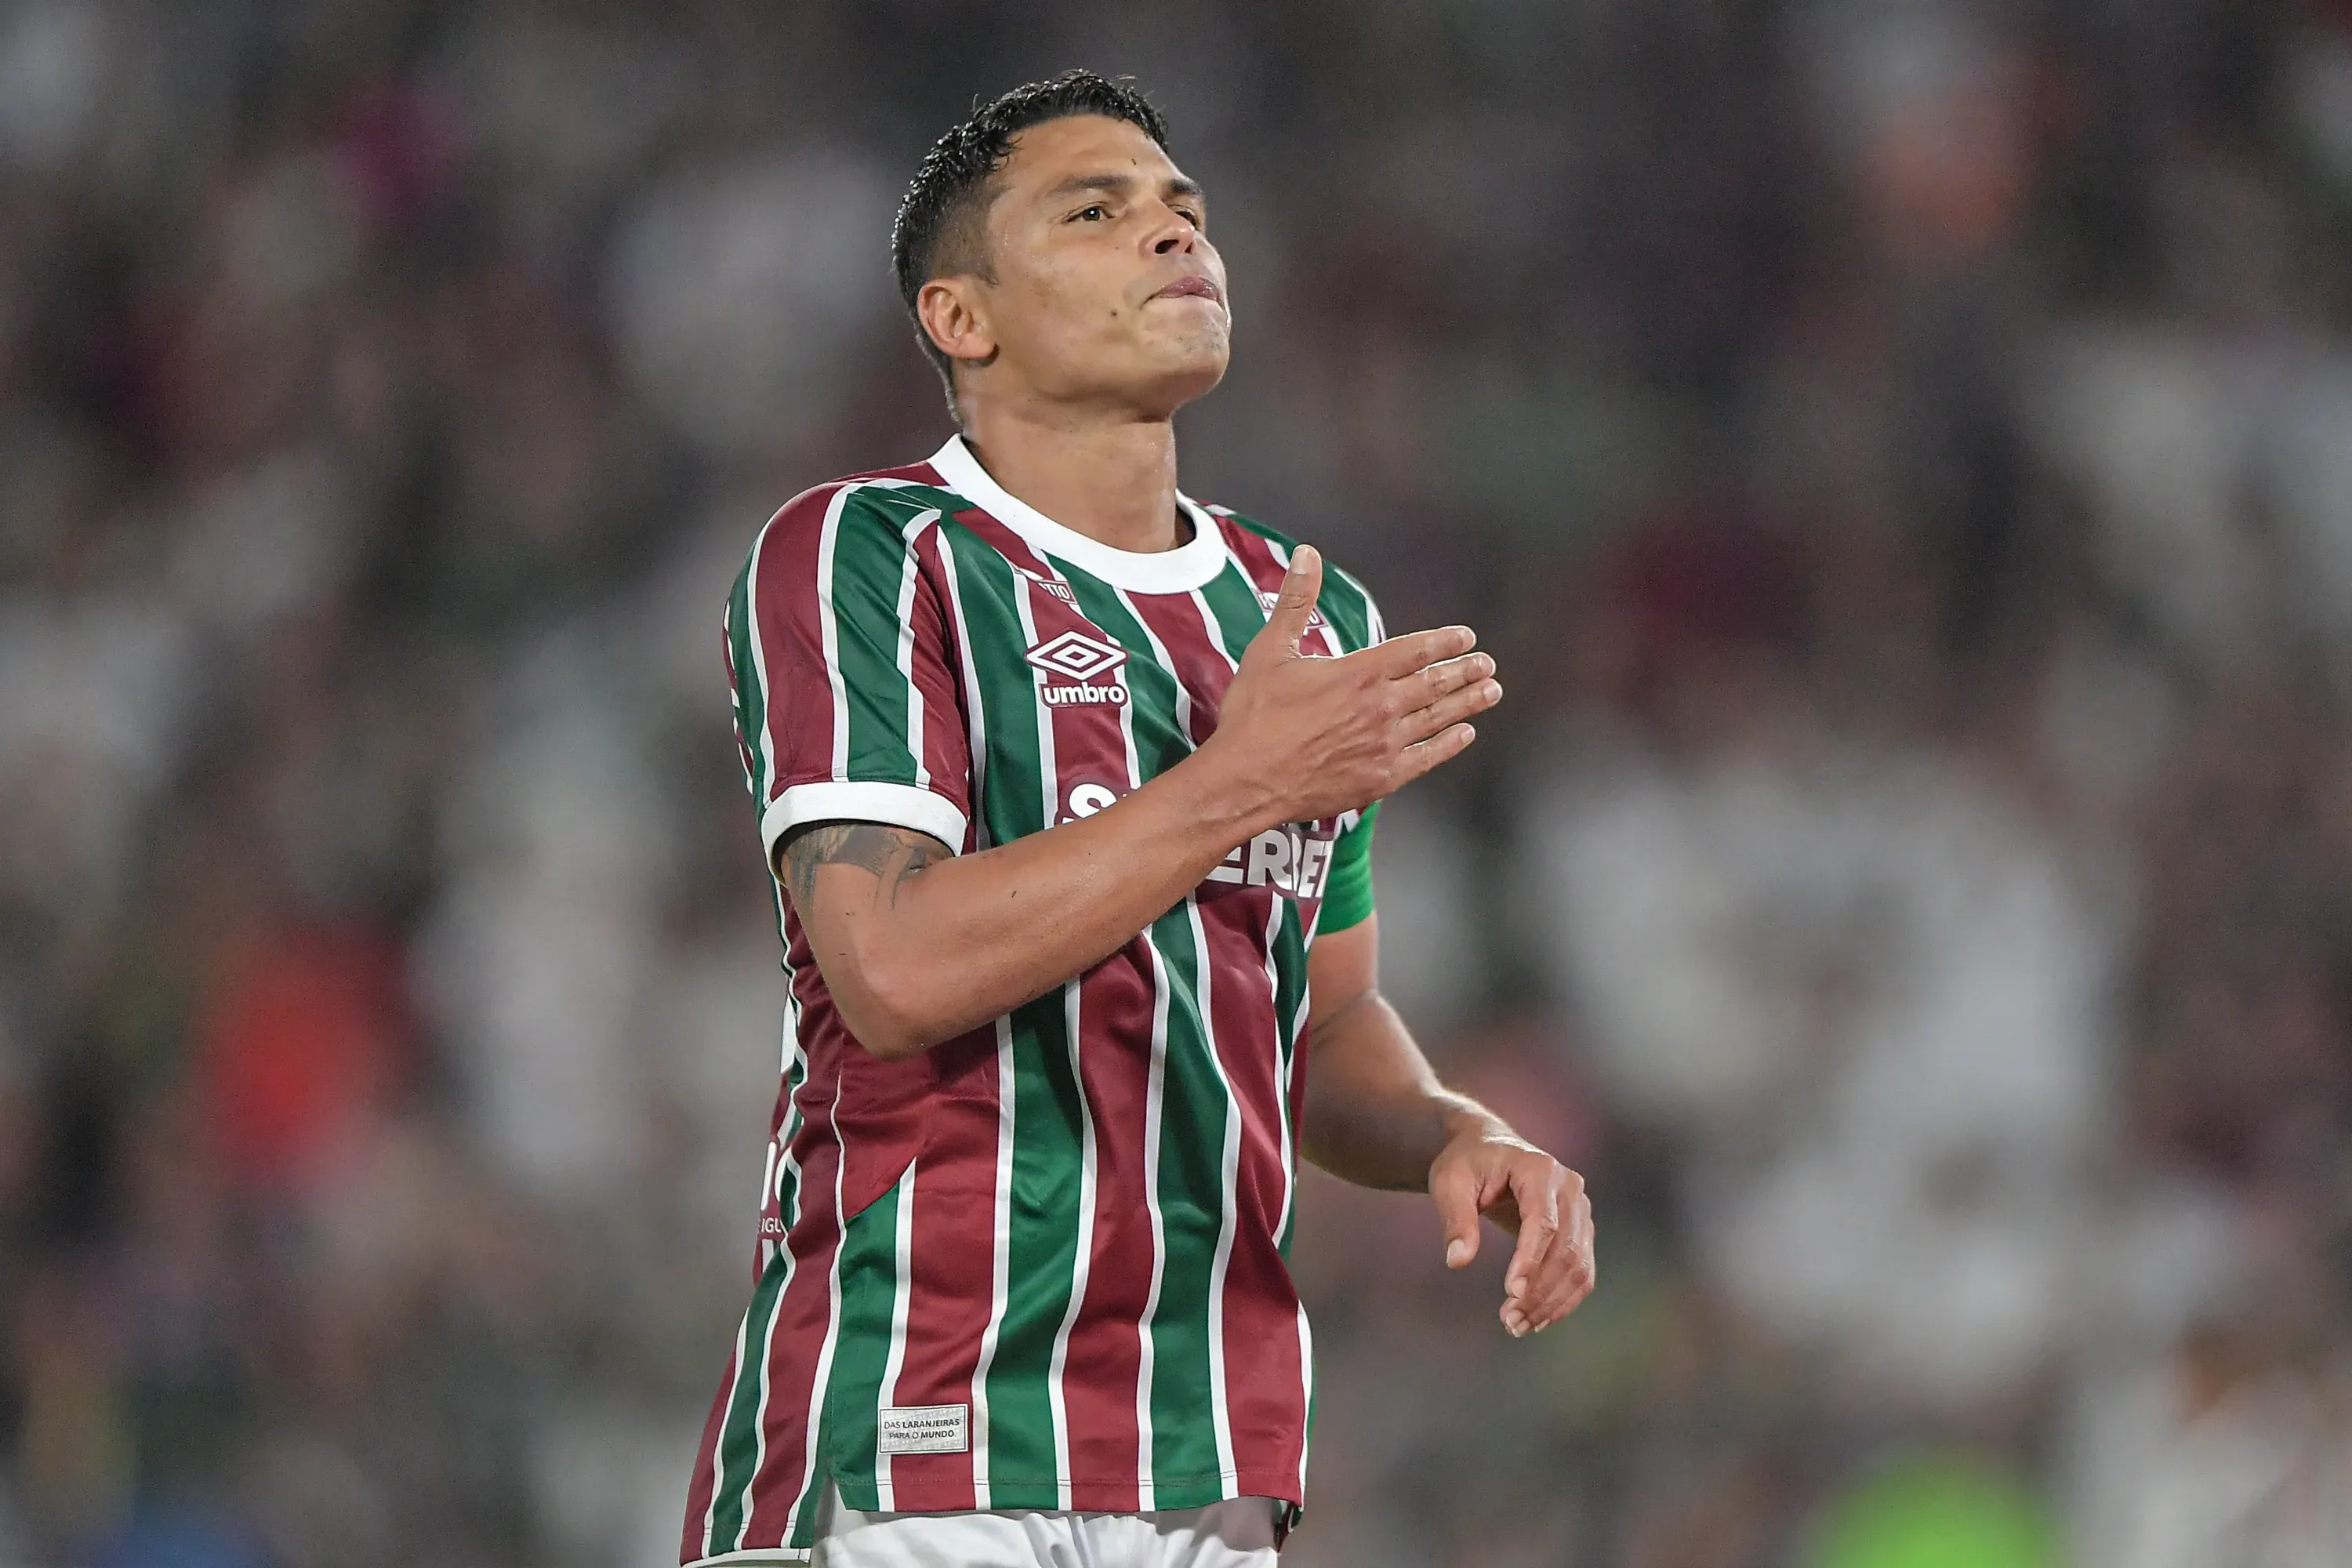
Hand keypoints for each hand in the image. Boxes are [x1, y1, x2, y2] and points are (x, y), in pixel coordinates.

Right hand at [1204, 545, 1500, 826]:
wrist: (1246, 780)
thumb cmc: (1254, 716)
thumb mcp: (1271, 650)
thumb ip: (1296, 602)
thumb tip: (1307, 555)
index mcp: (1360, 672)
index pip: (1416, 649)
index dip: (1444, 642)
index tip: (1466, 637)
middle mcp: (1382, 707)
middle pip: (1435, 683)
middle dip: (1465, 671)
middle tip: (1487, 665)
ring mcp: (1385, 745)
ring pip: (1438, 718)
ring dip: (1468, 703)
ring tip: (1490, 692)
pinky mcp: (1381, 779)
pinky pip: (1427, 758)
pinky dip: (1449, 745)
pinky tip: (1464, 735)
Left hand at [1429, 1127, 1595, 1336]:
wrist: (1488, 1149)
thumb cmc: (1467, 1163)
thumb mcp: (1450, 1183)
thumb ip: (1455, 1219)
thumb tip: (1458, 1261)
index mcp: (1539, 1169)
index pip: (1543, 1222)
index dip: (1530, 1261)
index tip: (1511, 1293)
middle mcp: (1569, 1187)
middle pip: (1566, 1249)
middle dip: (1540, 1290)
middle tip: (1509, 1321)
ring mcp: (1580, 1209)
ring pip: (1579, 1265)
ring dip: (1553, 1302)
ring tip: (1518, 1326)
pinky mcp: (1582, 1230)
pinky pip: (1582, 1270)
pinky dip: (1564, 1299)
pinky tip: (1537, 1319)